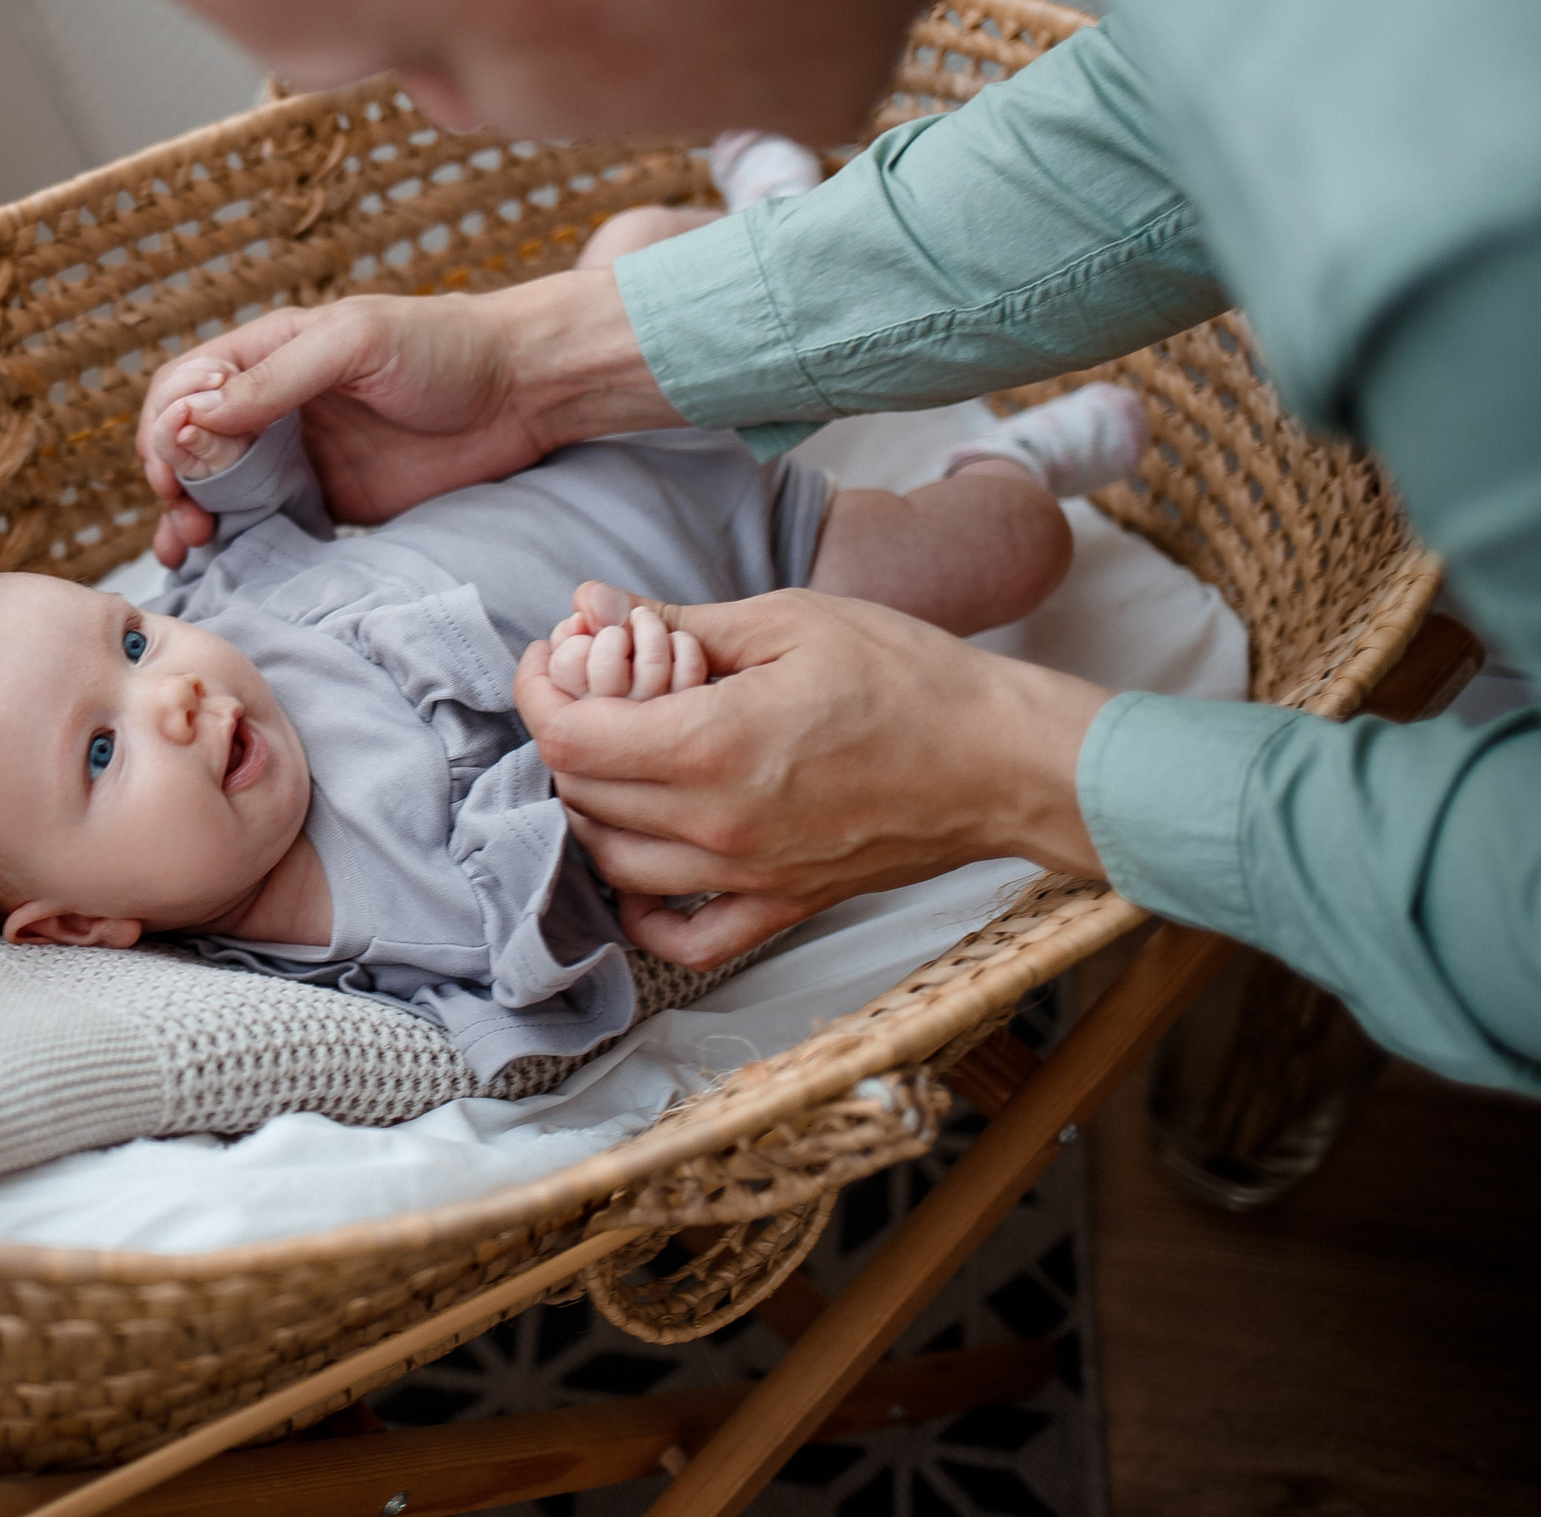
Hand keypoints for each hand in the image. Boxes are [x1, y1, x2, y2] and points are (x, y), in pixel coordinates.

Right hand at [138, 268, 678, 566]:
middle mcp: (273, 406)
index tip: (174, 468)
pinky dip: (235, 547)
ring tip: (187, 548)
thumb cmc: (442, 346)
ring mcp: (300, 458)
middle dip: (170, 481)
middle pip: (188, 447)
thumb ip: (275, 379)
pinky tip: (219, 564)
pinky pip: (268, 528)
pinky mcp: (331, 504)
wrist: (522, 392)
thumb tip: (196, 418)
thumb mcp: (354, 342)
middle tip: (185, 519)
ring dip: (189, 518)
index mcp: (268, 354)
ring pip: (218, 492)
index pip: (183, 388)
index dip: (164, 428)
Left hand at [516, 582, 1110, 970]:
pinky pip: (682, 937)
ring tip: (618, 754)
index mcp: (712, 745)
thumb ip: (678, 622)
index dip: (538, 691)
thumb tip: (592, 603)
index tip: (547, 657)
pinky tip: (645, 860)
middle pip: (583, 794)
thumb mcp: (788, 621)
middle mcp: (717, 824)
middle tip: (588, 688)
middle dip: (566, 733)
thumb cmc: (908, 677)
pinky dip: (643, 910)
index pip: (569, 738)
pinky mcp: (781, 907)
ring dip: (594, 806)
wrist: (1002, 761)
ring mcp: (746, 876)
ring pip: (614, 862)